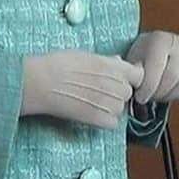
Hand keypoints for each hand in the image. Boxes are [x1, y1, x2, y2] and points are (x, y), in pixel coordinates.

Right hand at [20, 50, 143, 129]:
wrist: (40, 81)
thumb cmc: (56, 64)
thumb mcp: (84, 55)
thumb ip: (106, 61)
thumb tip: (119, 62)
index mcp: (111, 66)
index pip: (138, 75)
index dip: (131, 78)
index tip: (121, 80)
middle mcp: (113, 84)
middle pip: (128, 92)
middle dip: (118, 92)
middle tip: (98, 91)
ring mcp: (106, 102)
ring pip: (120, 108)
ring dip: (111, 107)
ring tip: (91, 102)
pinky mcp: (97, 118)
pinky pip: (112, 123)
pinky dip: (105, 120)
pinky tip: (90, 113)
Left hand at [126, 31, 178, 104]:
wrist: (153, 47)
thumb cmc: (140, 55)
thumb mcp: (131, 59)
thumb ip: (133, 71)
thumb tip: (132, 83)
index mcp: (159, 39)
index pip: (157, 67)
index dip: (148, 86)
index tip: (140, 97)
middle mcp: (178, 44)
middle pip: (173, 76)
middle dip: (158, 92)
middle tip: (147, 97)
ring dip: (168, 95)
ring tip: (156, 94)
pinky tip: (168, 93)